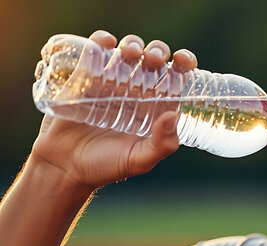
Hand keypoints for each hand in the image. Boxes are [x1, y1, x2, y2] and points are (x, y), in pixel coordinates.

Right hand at [30, 30, 198, 190]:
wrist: (64, 167)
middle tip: (153, 59)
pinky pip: (94, 51)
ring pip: (127, 51)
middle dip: (158, 51)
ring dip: (133, 44)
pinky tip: (105, 42)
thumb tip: (173, 115)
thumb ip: (161, 145)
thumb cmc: (106, 167)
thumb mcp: (139, 160)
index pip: (177, 78)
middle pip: (153, 59)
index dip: (185, 62)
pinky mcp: (84, 78)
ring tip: (130, 53)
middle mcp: (137, 91)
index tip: (183, 60)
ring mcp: (111, 82)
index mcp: (156, 107)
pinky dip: (101, 40)